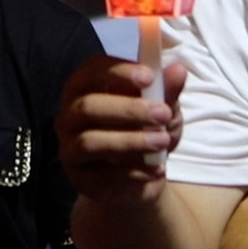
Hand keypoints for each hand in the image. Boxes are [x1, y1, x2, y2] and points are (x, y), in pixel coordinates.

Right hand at [56, 55, 186, 202]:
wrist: (140, 177)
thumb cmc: (145, 131)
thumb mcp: (162, 109)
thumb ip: (166, 90)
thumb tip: (178, 69)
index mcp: (84, 88)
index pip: (91, 71)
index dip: (118, 71)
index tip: (149, 77)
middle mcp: (69, 116)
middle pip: (86, 106)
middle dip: (127, 109)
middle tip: (163, 113)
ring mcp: (70, 149)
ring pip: (90, 142)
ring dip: (131, 141)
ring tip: (163, 142)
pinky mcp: (79, 179)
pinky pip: (100, 176)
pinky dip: (132, 172)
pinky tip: (157, 169)